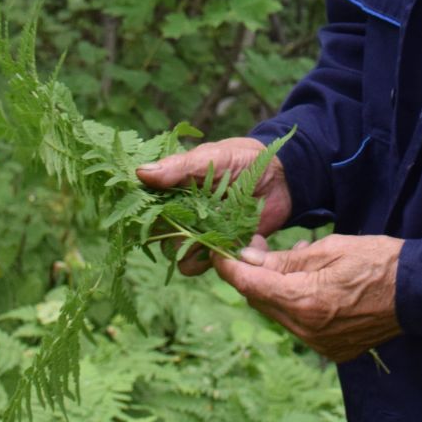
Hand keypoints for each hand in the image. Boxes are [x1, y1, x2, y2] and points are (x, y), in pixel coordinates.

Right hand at [137, 137, 291, 274]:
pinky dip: (221, 258)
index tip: (151, 216)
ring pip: (180, 255)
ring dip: (195, 250)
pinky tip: (239, 241)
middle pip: (160, 237)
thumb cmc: (241, 158)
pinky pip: (209, 264)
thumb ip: (180, 167)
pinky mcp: (221, 248)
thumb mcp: (210, 157)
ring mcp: (201, 233)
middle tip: (197, 223)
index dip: (142, 215)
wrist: (280, 176)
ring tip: (219, 234)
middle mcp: (181, 215)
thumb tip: (141, 172)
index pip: (146, 207)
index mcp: (172, 190)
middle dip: (172, 235)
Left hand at [213, 233, 403, 363]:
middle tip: (256, 251)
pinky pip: (299, 327)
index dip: (229, 268)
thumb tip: (248, 259)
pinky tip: (311, 286)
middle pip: (260, 302)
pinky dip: (295, 306)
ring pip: (278, 315)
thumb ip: (283, 260)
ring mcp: (319, 344)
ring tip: (293, 264)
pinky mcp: (331, 350)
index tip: (217, 253)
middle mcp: (306, 329)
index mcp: (304, 300)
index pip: (249, 285)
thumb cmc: (375, 260)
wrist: (417, 292)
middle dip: (252, 277)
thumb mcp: (328, 248)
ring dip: (275, 291)